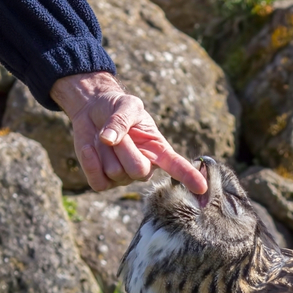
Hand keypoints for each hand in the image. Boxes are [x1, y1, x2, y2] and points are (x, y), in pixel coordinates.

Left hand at [50, 72, 206, 193]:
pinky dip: (90, 163)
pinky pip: (98, 182)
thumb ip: (120, 119)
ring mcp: (123, 177)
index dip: (189, 176)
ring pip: (115, 174)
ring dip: (105, 151)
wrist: (92, 110)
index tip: (202, 188)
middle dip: (123, 148)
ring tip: (105, 137)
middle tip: (117, 134)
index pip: (176, 166)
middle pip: (138, 170)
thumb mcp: (125, 104)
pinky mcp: (103, 181)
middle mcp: (144, 167)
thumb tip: (109, 140)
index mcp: (157, 149)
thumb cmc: (116, 106)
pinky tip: (90, 148)